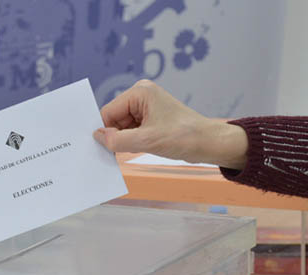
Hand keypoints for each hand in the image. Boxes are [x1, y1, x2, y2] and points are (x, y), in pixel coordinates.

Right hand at [93, 80, 247, 169]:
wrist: (209, 144)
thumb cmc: (185, 137)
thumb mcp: (147, 141)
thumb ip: (118, 140)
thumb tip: (98, 137)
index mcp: (140, 92)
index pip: (108, 111)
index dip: (105, 130)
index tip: (103, 147)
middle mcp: (141, 96)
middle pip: (113, 119)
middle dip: (116, 135)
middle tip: (124, 150)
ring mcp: (146, 108)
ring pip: (121, 127)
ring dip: (125, 140)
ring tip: (139, 148)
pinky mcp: (150, 120)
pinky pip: (131, 131)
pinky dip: (131, 142)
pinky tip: (140, 148)